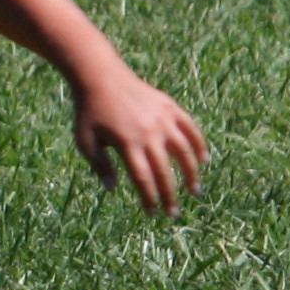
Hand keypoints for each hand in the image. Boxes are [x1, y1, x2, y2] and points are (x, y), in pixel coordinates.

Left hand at [68, 70, 208, 215]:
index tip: (152, 213)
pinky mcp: (170, 107)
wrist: (101, 76)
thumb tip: (113, 188)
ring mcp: (162, 119)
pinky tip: (204, 160)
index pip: (143, 179)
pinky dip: (199, 144)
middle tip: (173, 213)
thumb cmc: (89, 111)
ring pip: (184, 151)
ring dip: (191, 173)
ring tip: (195, 190)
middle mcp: (148, 132)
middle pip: (164, 171)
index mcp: (127, 143)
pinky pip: (190, 128)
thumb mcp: (85, 140)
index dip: (150, 199)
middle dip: (170, 195)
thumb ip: (100, 165)